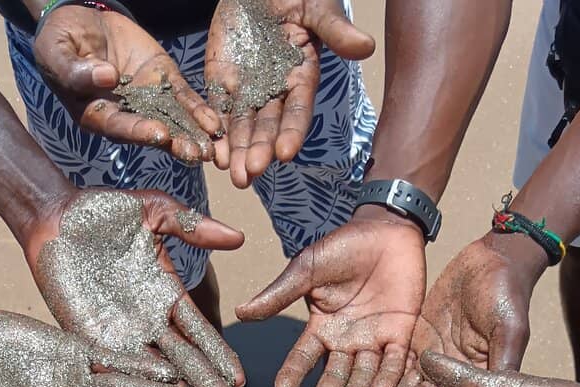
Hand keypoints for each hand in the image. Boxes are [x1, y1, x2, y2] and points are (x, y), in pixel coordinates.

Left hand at [27, 188, 245, 386]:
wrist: (52, 215)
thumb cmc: (101, 210)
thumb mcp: (153, 210)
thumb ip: (192, 226)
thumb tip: (239, 238)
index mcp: (166, 295)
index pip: (199, 332)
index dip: (219, 356)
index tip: (239, 379)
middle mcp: (146, 321)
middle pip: (183, 361)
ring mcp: (117, 333)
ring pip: (153, 373)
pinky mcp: (86, 338)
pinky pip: (113, 368)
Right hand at [33, 7, 221, 162]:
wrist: (79, 20)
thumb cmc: (60, 41)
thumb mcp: (58, 52)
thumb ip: (76, 70)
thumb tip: (106, 77)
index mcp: (96, 114)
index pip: (119, 126)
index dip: (138, 131)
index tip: (158, 134)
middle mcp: (125, 114)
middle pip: (151, 132)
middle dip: (175, 144)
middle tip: (195, 154)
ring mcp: (147, 100)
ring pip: (172, 121)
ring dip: (192, 136)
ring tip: (210, 150)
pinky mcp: (163, 82)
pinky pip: (183, 99)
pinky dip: (199, 112)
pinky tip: (214, 125)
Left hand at [206, 0, 373, 187]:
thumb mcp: (316, 7)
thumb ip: (335, 29)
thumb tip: (366, 46)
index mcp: (301, 77)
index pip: (298, 110)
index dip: (292, 131)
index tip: (285, 153)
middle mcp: (275, 91)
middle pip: (267, 126)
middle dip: (259, 151)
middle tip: (249, 174)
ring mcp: (247, 89)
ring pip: (242, 126)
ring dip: (237, 152)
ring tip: (234, 176)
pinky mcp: (222, 82)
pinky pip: (217, 110)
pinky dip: (215, 132)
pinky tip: (213, 154)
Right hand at [237, 214, 425, 386]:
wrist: (385, 229)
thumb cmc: (343, 246)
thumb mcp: (307, 269)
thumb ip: (279, 294)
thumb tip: (241, 312)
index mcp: (321, 329)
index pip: (303, 357)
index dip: (293, 373)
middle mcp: (346, 341)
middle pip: (334, 373)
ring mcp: (373, 340)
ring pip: (364, 373)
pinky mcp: (401, 334)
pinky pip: (394, 360)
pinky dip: (389, 375)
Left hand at [359, 234, 540, 386]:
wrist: (494, 261)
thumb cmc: (508, 294)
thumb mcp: (509, 326)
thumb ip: (502, 358)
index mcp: (475, 379)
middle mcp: (451, 375)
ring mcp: (432, 358)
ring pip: (402, 385)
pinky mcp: (417, 340)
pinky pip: (393, 362)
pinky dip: (377, 374)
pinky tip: (356, 381)